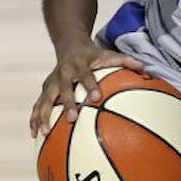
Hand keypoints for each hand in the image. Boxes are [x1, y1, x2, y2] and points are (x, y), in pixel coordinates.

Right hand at [30, 43, 145, 137]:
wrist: (70, 46)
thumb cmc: (94, 56)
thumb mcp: (109, 55)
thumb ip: (126, 61)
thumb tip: (146, 69)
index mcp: (80, 66)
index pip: (86, 76)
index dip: (90, 86)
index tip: (96, 98)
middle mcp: (64, 74)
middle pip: (63, 90)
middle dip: (66, 104)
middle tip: (72, 119)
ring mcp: (52, 83)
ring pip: (44, 100)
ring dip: (43, 116)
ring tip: (44, 133)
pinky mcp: (46, 90)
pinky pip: (37, 106)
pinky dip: (34, 119)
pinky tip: (35, 135)